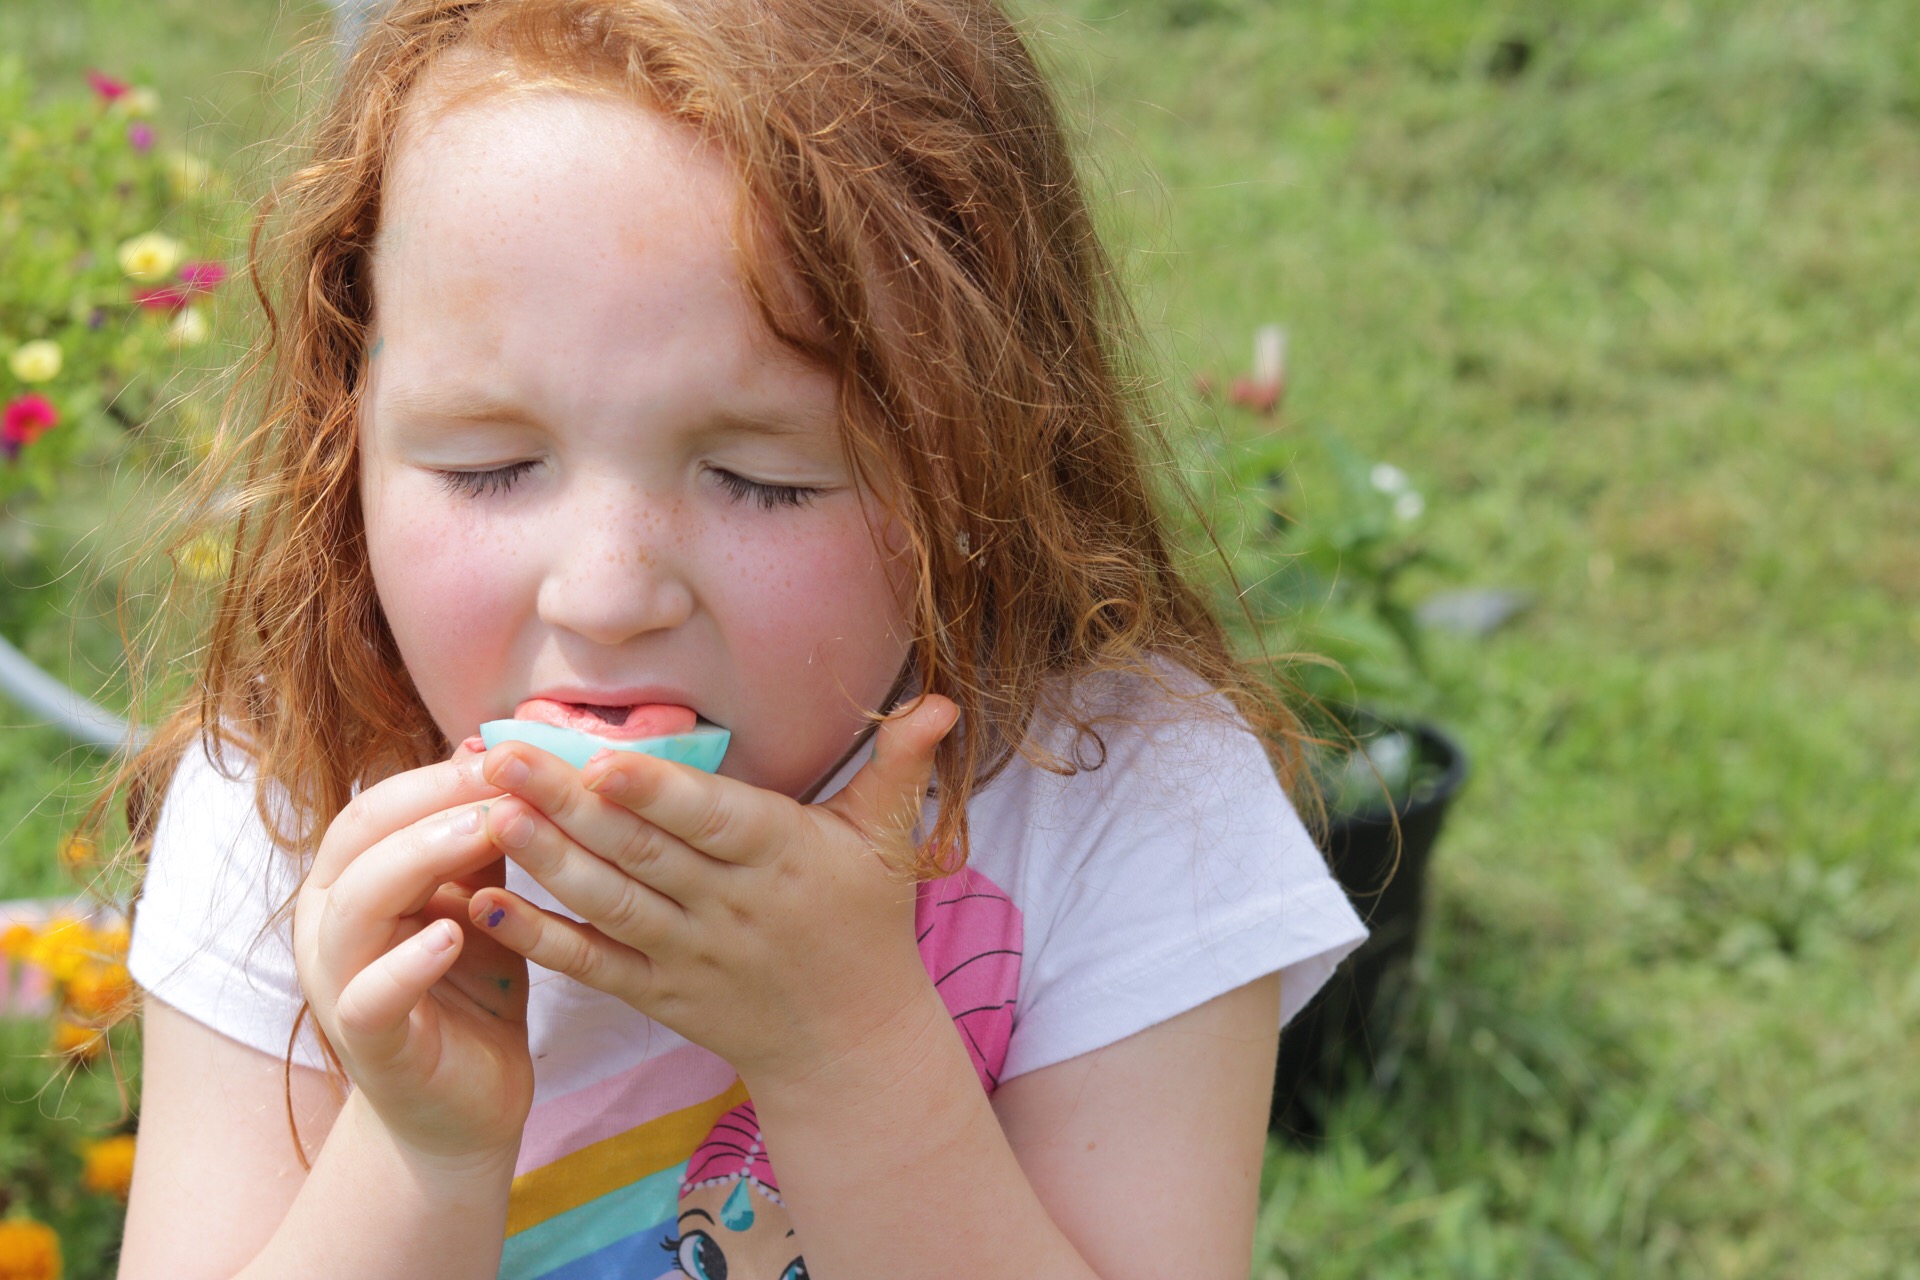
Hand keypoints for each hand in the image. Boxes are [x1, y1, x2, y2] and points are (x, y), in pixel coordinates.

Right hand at [292, 742, 533, 1166]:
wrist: (461, 1106)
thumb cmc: (469, 988)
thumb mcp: (480, 898)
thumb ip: (479, 837)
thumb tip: (497, 750)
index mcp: (351, 882)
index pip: (378, 805)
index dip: (442, 773)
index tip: (511, 750)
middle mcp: (327, 924)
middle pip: (360, 838)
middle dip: (434, 799)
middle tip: (506, 778)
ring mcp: (337, 982)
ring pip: (356, 904)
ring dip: (422, 858)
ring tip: (488, 831)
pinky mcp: (365, 1040)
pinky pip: (370, 995)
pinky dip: (407, 962)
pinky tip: (451, 934)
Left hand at [467, 696, 958, 1093]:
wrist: (850, 1043)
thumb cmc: (866, 924)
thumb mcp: (886, 841)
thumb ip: (900, 766)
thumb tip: (943, 701)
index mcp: (782, 857)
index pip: (714, 822)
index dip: (659, 795)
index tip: (602, 761)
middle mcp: (730, 908)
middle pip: (641, 853)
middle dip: (565, 804)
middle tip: (500, 755)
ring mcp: (689, 956)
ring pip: (608, 905)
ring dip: (543, 862)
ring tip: (485, 814)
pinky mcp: (657, 995)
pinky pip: (591, 966)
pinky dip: (538, 940)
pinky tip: (482, 906)